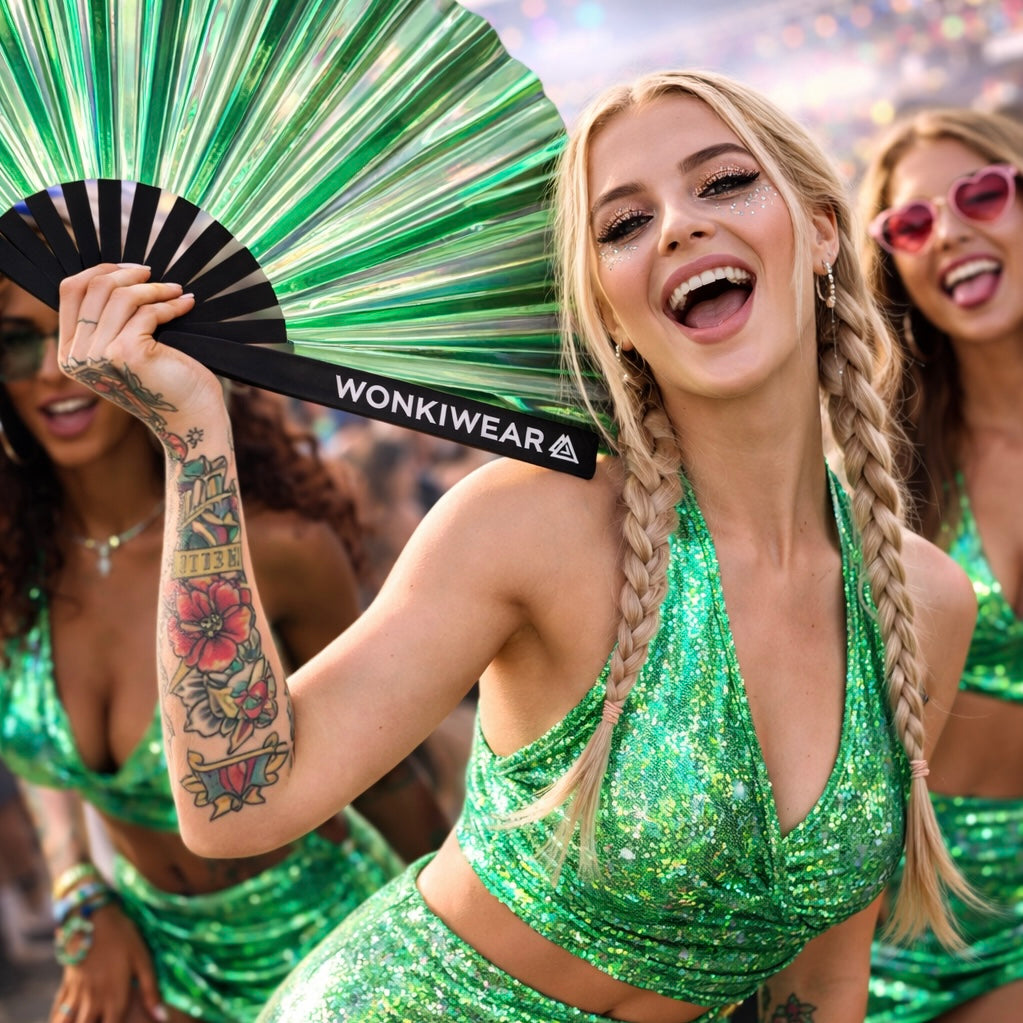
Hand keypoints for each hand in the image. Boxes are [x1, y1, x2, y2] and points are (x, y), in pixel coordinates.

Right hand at [50, 902, 166, 1022]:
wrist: (92, 916)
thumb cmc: (123, 936)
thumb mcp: (143, 959)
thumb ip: (151, 991)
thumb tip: (162, 1018)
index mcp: (114, 997)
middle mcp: (92, 1000)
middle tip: (101, 1019)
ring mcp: (77, 993)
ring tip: (84, 1019)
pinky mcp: (66, 983)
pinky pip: (58, 1010)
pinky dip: (58, 1018)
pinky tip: (61, 1019)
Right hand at [57, 264, 222, 455]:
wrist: (190, 417)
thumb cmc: (164, 381)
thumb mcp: (123, 350)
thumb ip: (108, 322)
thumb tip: (116, 273)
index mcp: (69, 354)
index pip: (70, 291)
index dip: (100, 271)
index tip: (131, 271)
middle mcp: (77, 357)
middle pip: (94, 288)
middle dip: (128, 274)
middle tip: (155, 275)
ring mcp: (99, 355)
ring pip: (122, 297)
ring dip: (154, 288)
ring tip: (176, 291)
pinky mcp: (126, 353)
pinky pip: (147, 312)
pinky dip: (170, 305)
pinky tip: (186, 305)